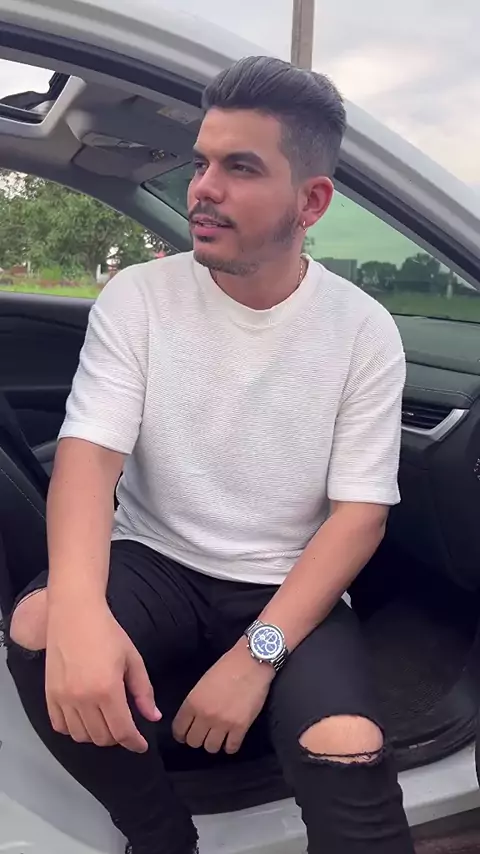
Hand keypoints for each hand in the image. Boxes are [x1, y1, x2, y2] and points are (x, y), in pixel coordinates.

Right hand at [45, 603, 160, 752]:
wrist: (75, 613)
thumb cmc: (108, 633)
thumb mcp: (132, 659)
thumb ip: (143, 691)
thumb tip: (153, 717)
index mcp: (108, 690)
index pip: (122, 731)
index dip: (134, 742)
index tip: (141, 745)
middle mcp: (83, 699)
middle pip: (102, 737)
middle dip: (118, 737)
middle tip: (125, 726)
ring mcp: (63, 698)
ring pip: (81, 736)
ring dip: (96, 735)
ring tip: (106, 722)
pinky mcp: (49, 694)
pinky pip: (60, 726)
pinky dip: (74, 729)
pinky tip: (84, 718)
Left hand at [172, 640, 273, 754]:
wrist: (252, 663)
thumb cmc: (227, 667)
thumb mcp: (203, 682)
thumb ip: (196, 702)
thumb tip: (193, 717)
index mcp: (193, 702)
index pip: (179, 729)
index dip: (181, 734)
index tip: (185, 734)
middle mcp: (205, 715)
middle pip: (193, 742)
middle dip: (197, 738)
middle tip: (204, 733)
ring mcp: (223, 723)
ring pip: (210, 748)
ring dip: (213, 743)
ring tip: (218, 736)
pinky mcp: (241, 727)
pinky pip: (231, 748)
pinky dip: (230, 746)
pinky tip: (231, 739)